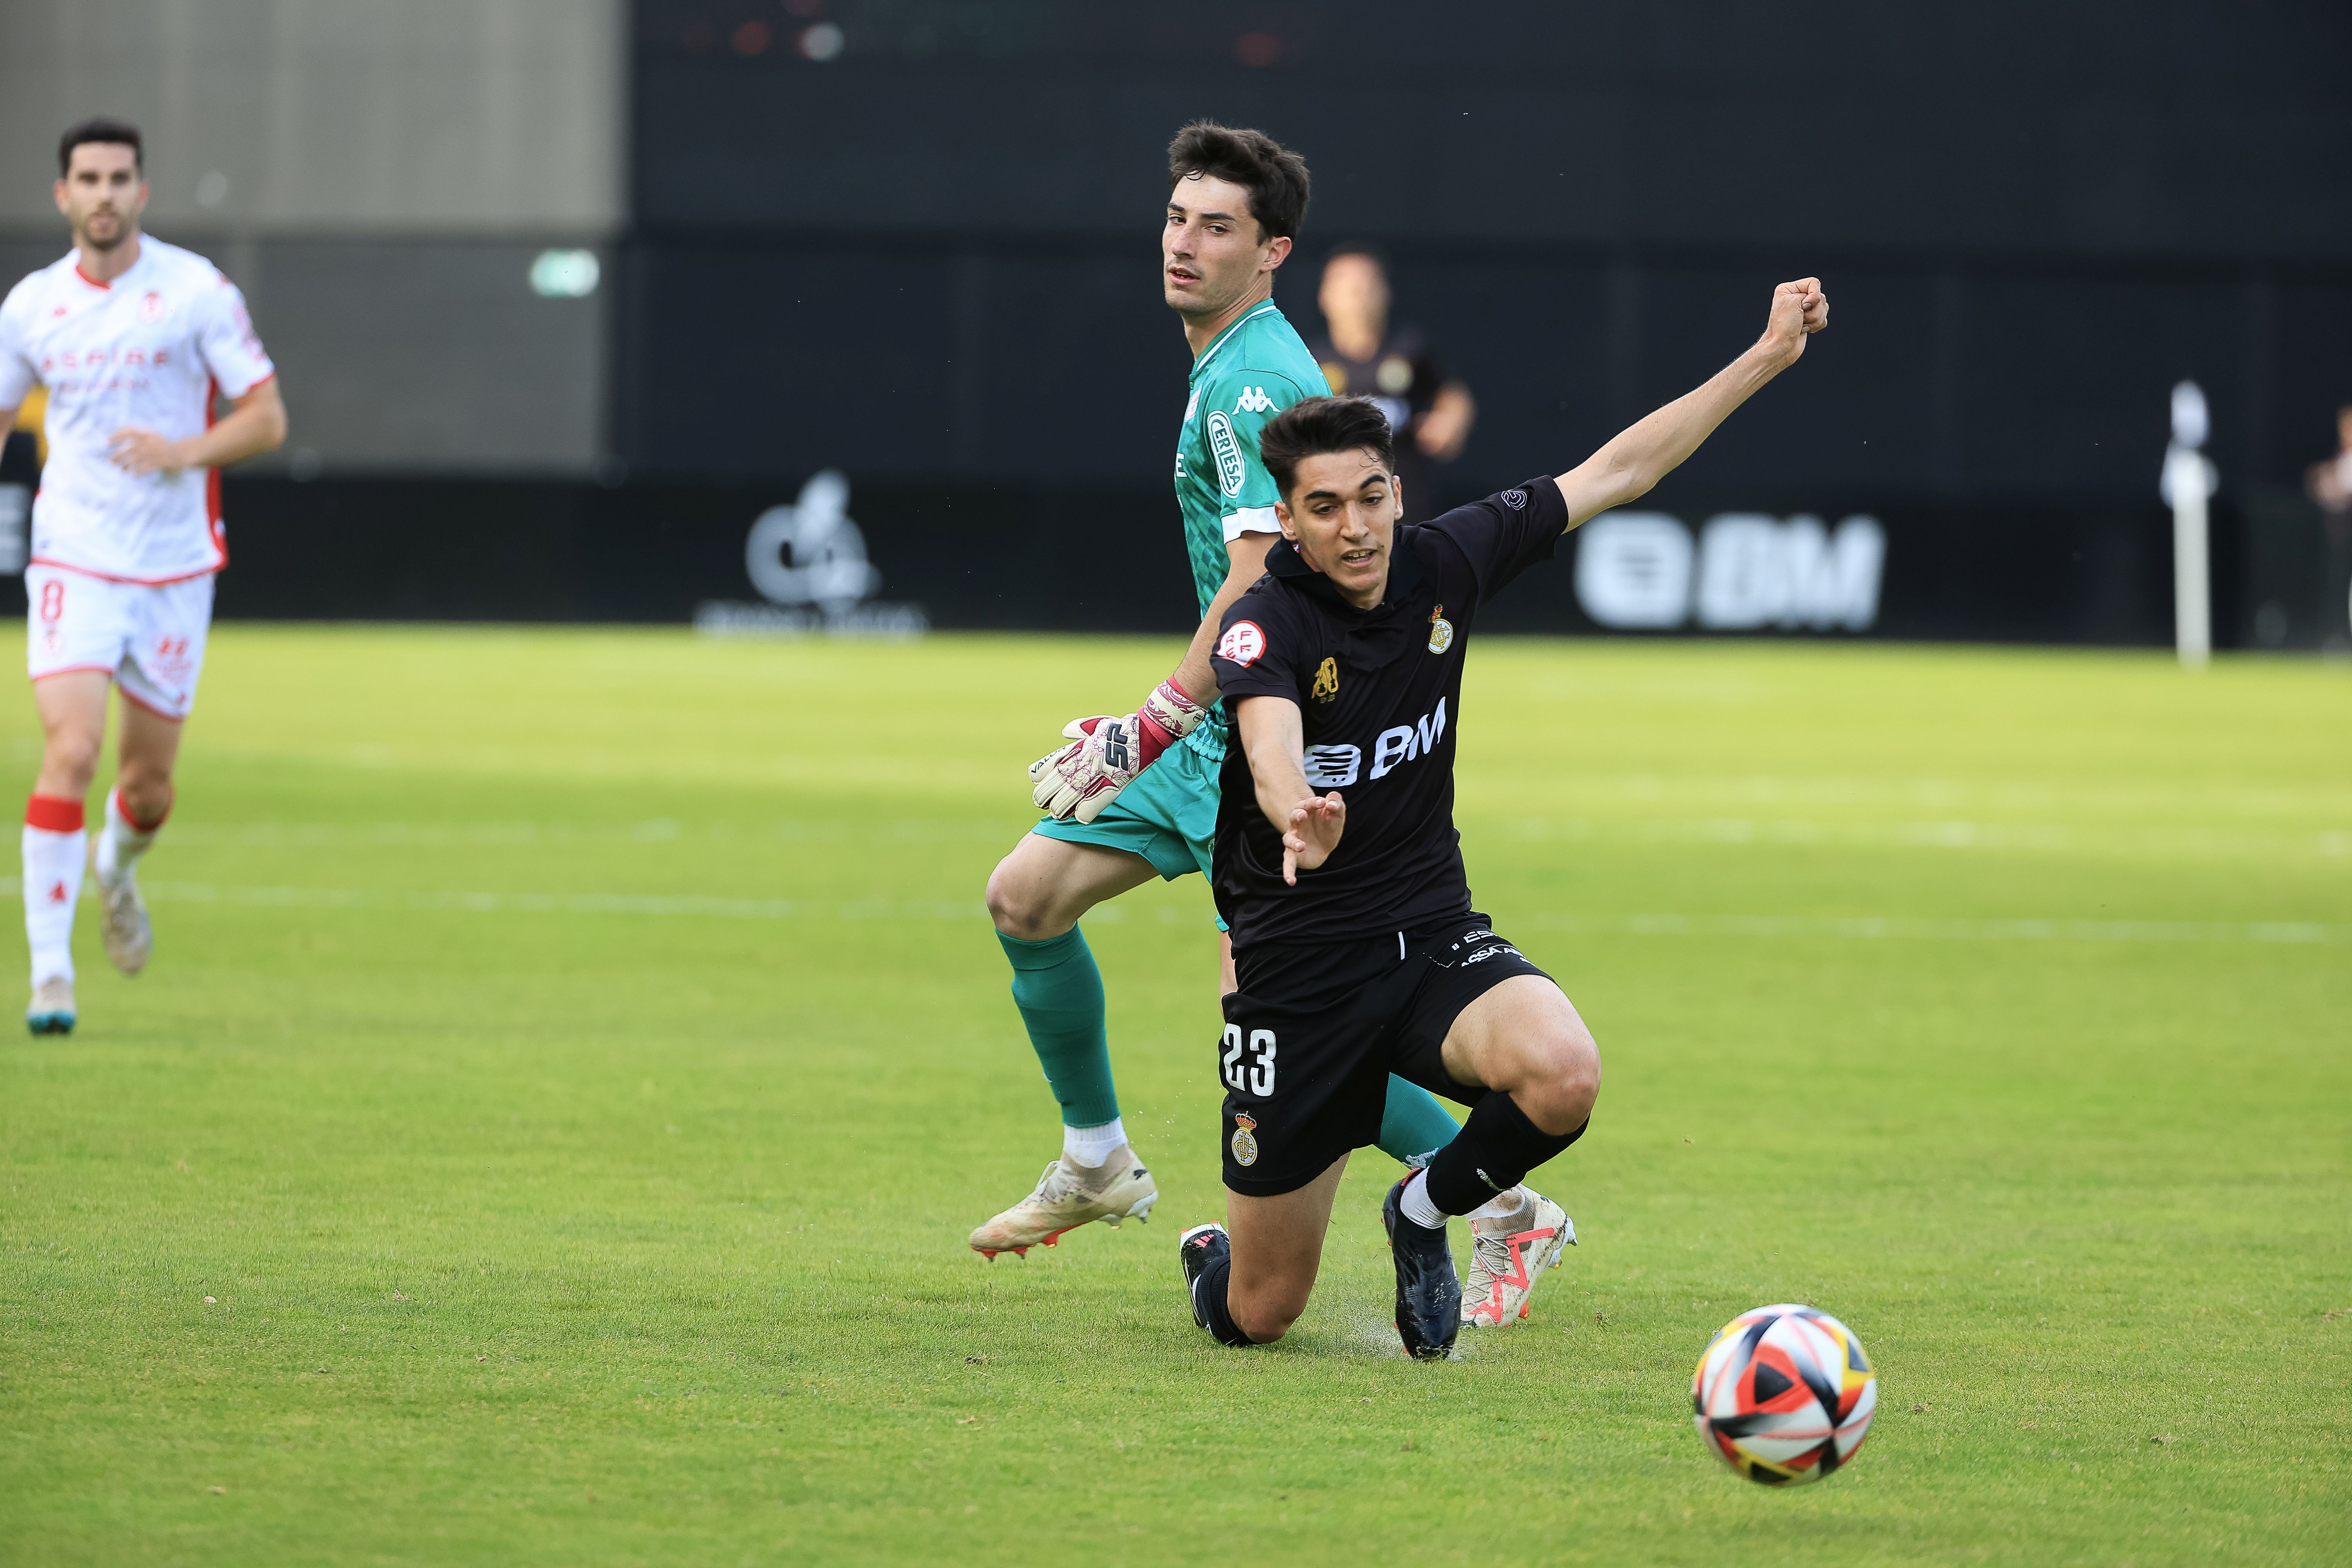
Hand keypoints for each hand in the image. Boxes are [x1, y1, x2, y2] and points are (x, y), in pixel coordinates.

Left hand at [109, 427, 192, 474]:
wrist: (180, 453)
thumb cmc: (163, 443)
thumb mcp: (151, 434)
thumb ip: (138, 433)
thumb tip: (119, 434)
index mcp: (145, 434)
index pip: (126, 432)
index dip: (115, 436)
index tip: (107, 442)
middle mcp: (146, 443)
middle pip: (126, 450)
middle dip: (116, 457)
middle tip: (111, 462)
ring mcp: (150, 454)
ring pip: (132, 461)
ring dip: (125, 467)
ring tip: (122, 470)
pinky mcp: (155, 463)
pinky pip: (141, 470)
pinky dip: (137, 473)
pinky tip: (134, 475)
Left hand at [1028, 678, 1207, 822]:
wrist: (1147, 731)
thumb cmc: (1123, 728)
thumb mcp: (1098, 724)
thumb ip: (1080, 729)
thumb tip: (1065, 732)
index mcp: (1080, 748)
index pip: (1052, 763)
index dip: (1041, 774)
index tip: (1037, 781)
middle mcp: (1085, 761)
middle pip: (1057, 782)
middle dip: (1045, 794)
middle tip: (1041, 803)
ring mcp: (1099, 774)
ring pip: (1070, 795)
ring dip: (1060, 806)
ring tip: (1055, 814)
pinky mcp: (1114, 784)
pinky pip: (1094, 804)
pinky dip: (1085, 812)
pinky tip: (1079, 817)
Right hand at [1281, 791, 1345, 883]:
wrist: (1324, 843)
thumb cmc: (1328, 824)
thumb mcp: (1336, 812)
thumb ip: (1336, 803)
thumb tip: (1330, 803)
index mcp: (1307, 811)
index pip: (1307, 804)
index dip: (1313, 802)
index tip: (1322, 802)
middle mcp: (1297, 825)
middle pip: (1293, 817)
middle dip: (1297, 815)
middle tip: (1303, 815)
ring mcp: (1294, 840)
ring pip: (1288, 839)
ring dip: (1294, 842)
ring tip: (1302, 846)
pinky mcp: (1293, 855)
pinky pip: (1288, 863)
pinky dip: (1288, 872)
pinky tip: (1291, 881)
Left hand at [1757, 278, 1827, 365]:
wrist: (1782, 347)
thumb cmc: (1783, 326)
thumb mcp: (1793, 301)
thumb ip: (1810, 294)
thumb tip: (1818, 301)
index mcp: (1789, 289)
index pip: (1814, 283)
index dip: (1814, 296)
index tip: (1803, 306)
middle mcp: (1796, 297)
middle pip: (1821, 297)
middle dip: (1814, 311)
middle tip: (1800, 318)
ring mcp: (1803, 310)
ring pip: (1824, 308)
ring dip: (1815, 320)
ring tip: (1801, 326)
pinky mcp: (1809, 320)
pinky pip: (1824, 319)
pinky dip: (1816, 326)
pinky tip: (1805, 330)